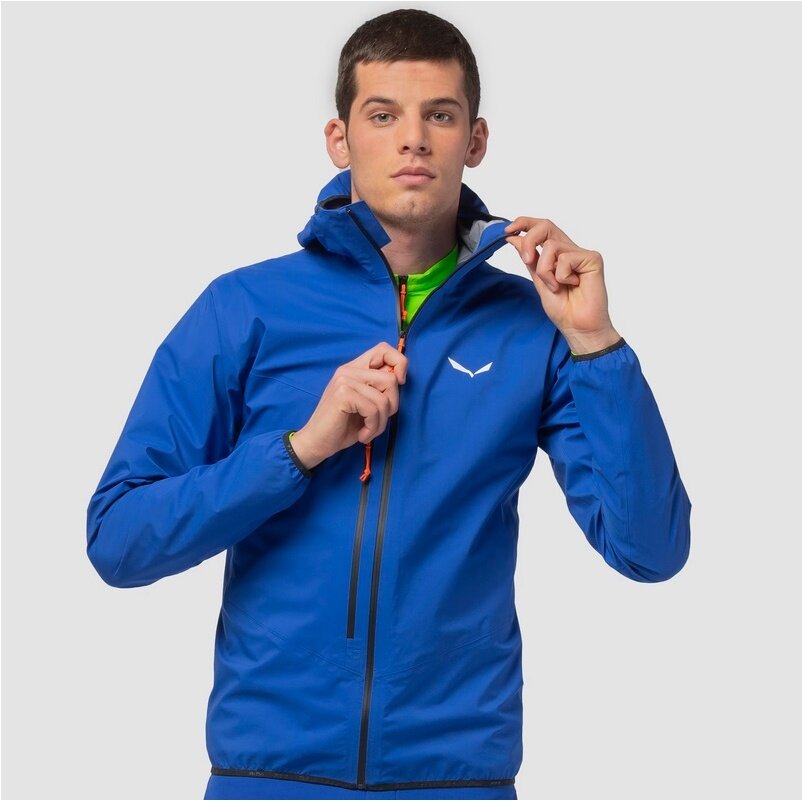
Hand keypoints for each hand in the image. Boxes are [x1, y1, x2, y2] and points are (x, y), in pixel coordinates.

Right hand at [290, 342, 407, 469]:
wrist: (316, 443)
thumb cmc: (343, 426)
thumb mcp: (366, 403)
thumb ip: (379, 388)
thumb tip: (400, 378)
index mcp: (354, 368)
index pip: (384, 349)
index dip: (399, 363)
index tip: (399, 383)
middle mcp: (348, 370)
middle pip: (390, 379)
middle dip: (392, 406)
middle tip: (377, 420)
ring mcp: (344, 381)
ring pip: (384, 399)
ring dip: (381, 422)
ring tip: (368, 431)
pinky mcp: (343, 394)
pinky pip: (373, 410)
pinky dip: (372, 428)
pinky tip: (362, 435)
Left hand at [504, 217, 620, 352]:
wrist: (577, 326)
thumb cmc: (563, 308)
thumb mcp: (538, 281)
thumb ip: (529, 259)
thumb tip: (513, 238)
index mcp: (557, 254)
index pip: (542, 228)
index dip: (524, 223)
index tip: (507, 231)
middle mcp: (569, 250)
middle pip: (546, 226)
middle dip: (529, 240)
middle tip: (526, 261)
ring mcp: (581, 253)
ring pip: (550, 246)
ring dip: (545, 271)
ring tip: (556, 287)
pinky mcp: (592, 258)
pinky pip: (565, 258)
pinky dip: (561, 276)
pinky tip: (573, 285)